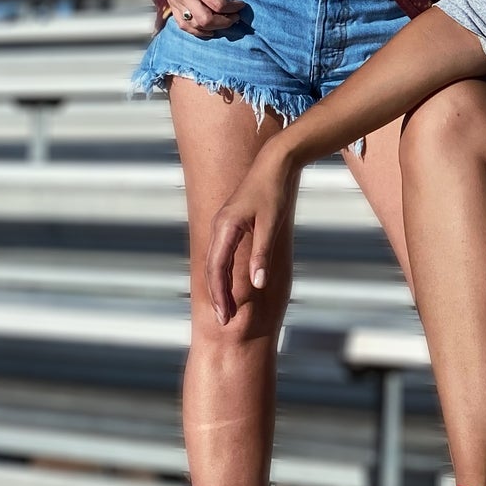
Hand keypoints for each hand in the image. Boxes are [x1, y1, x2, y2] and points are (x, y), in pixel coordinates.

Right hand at [147, 0, 242, 35]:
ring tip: (223, 23)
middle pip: (206, 20)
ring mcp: (175, 2)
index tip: (242, 4)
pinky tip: (207, 29)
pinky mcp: (170, 4)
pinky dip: (196, 30)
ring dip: (211, 29)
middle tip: (235, 17)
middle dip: (224, 22)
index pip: (218, 5)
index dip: (234, 7)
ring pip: (194, 26)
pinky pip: (182, 25)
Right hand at [206, 149, 298, 325]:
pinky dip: (222, 272)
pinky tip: (229, 284)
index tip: (224, 316)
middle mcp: (219, 226)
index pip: (216, 268)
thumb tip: (257, 284)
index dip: (219, 294)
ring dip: (219, 285)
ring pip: (214, 261)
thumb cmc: (274, 192)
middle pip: (211, 268)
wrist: (274, 163)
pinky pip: (221, 253)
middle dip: (217, 295)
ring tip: (226, 308)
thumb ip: (262, 254)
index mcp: (226, 227)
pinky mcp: (230, 223)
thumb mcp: (271, 224)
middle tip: (224, 321)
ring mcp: (222, 224)